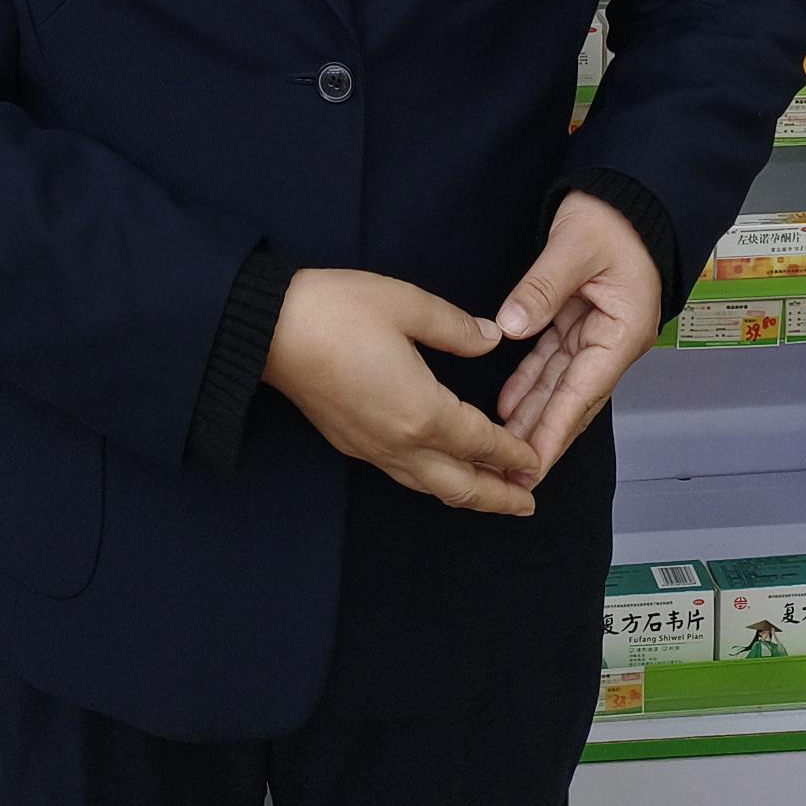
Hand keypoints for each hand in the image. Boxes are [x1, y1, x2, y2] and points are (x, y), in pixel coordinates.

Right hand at [261, 266, 542, 515]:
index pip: (481, 442)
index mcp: (421, 411)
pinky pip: (406, 476)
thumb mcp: (406, 304)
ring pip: (431, 487)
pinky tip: (442, 470)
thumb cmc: (337, 309)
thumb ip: (455, 328)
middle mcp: (400, 443)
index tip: (537, 459)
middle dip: (499, 496)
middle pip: (461, 485)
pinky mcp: (352, 444)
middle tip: (529, 501)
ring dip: (468, 494)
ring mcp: (373, 449)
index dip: (513, 453)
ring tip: (494, 495)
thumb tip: (490, 339)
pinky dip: (436, 482)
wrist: (269, 329)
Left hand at [492, 192, 662, 479]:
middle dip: (542, 437)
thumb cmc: (612, 217)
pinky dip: (529, 381)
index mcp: (622, 331)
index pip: (582, 393)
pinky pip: (551, 358)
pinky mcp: (579, 319)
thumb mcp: (574, 246)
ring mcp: (596, 332)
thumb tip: (510, 328)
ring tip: (500, 448)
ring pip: (559, 384)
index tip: (531, 466)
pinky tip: (507, 403)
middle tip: (509, 476)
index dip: (554, 432)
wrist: (627, 193)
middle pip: (572, 399)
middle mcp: (612, 341)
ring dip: (532, 414)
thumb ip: (542, 289)